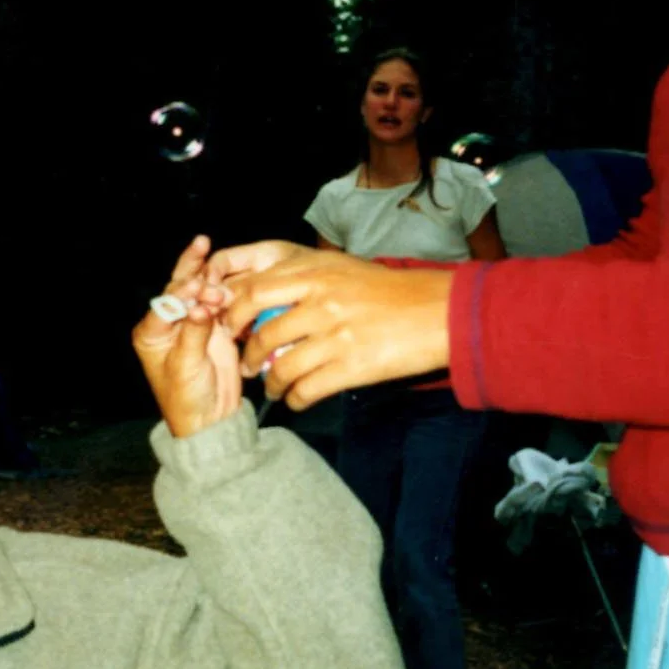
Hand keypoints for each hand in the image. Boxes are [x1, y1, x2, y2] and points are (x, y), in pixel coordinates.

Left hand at [132, 236, 242, 436]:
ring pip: (199, 292)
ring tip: (219, 262)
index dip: (180, 291)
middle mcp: (168, 324)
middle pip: (178, 290)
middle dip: (192, 272)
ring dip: (209, 277)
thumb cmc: (187, 399)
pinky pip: (217, 303)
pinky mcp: (213, 327)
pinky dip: (224, 290)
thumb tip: (201, 307)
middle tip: (204, 248)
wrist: (211, 419)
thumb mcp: (186, 367)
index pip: (164, 303)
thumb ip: (193, 334)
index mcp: (151, 333)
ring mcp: (192, 323)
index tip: (196, 284)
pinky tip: (232, 274)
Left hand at [211, 241, 456, 410]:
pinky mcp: (352, 367)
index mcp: (315, 272)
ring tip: (272, 388)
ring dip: (270, 383)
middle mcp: (321, 301)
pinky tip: (297, 399)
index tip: (230, 327)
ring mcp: (336, 335)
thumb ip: (304, 278)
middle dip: (246, 354)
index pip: (252, 291)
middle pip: (261, 332)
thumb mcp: (343, 268)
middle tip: (245, 364)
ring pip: (280, 367)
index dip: (232, 313)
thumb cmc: (390, 290)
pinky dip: (295, 399)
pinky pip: (307, 390)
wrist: (438, 312)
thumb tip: (264, 297)